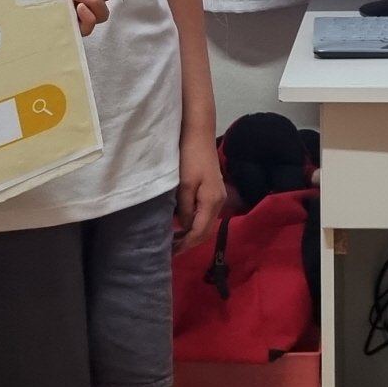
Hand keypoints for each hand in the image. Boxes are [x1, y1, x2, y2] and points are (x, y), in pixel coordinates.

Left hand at [172, 124, 226, 253]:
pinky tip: (180, 223)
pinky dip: (193, 222)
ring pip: (205, 223)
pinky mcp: (212, 191)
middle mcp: (219, 202)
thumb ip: (185, 209)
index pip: (200, 232)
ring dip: (190, 233)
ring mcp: (217, 196)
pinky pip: (204, 214)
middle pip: (205, 231)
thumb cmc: (189, 156)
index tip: (169, 254)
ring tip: (172, 240)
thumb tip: (185, 227)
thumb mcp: (184, 184)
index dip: (185, 245)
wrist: (198, 133)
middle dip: (188, 242)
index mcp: (212, 202)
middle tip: (169, 250)